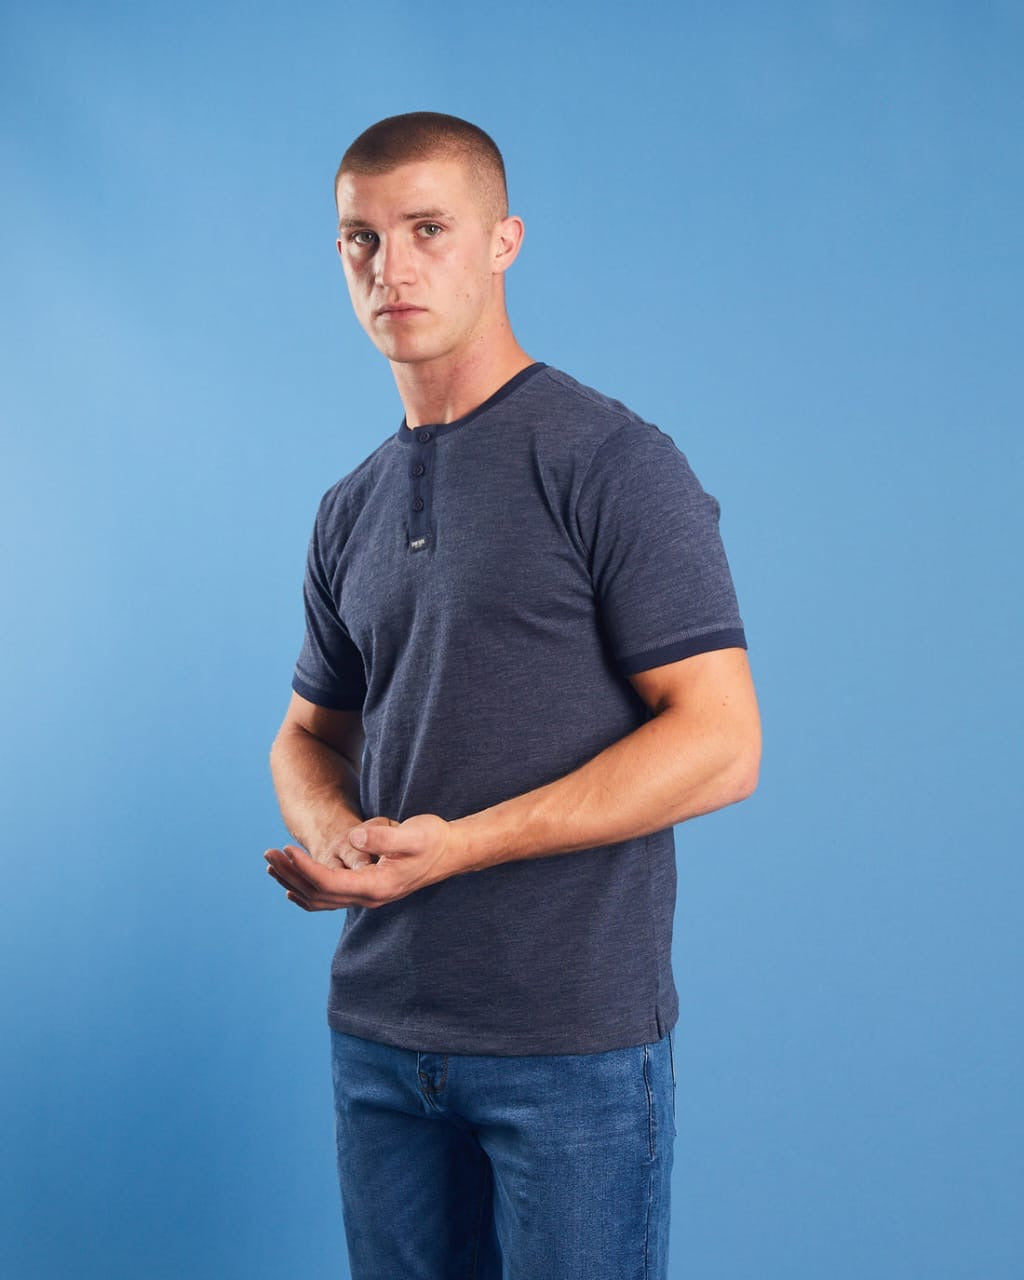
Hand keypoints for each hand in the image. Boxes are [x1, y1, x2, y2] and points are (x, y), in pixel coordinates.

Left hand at [263, 813, 461, 911]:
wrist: (451, 852)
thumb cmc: (433, 839)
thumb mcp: (413, 833)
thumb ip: (384, 836)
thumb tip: (354, 838)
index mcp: (377, 885)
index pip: (329, 883)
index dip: (304, 868)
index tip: (286, 850)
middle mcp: (368, 897)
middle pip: (318, 893)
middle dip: (290, 873)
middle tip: (268, 854)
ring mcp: (367, 896)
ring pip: (320, 898)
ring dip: (293, 882)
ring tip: (271, 865)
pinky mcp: (366, 890)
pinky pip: (328, 899)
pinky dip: (306, 892)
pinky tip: (291, 887)